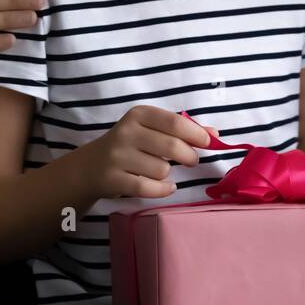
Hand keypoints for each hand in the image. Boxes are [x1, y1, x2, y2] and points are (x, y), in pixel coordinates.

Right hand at [78, 106, 213, 200]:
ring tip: (161, 171)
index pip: (175, 122)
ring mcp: (118, 157)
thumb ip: (182, 130)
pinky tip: (165, 186)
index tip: (208, 142)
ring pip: (162, 170)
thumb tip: (215, 134)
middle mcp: (126, 132)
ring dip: (169, 174)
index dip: (196, 134)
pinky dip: (163, 189)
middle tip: (191, 161)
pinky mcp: (113, 180)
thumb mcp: (151, 130)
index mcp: (138, 115)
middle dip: (189, 156)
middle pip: (172, 147)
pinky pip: (150, 188)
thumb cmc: (130, 145)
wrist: (90, 166)